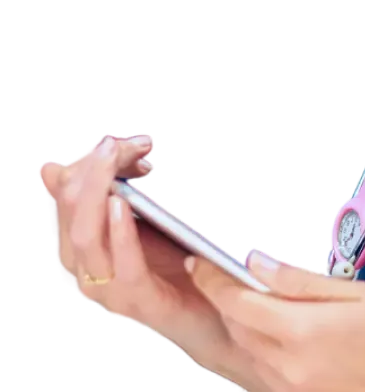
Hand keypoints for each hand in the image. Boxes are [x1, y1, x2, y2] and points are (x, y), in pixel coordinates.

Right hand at [40, 134, 238, 362]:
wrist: (210, 309)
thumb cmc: (174, 261)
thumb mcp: (140, 219)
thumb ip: (112, 193)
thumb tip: (72, 160)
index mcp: (79, 247)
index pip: (66, 196)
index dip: (87, 164)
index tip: (120, 143)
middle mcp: (83, 269)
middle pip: (71, 212)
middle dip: (92, 171)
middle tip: (115, 145)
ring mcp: (107, 289)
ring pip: (86, 236)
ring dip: (98, 192)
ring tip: (112, 160)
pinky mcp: (136, 300)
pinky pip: (122, 265)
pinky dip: (120, 232)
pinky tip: (122, 204)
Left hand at [189, 251, 364, 391]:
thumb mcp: (360, 293)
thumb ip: (301, 282)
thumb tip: (256, 266)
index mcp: (301, 334)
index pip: (238, 303)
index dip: (213, 280)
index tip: (198, 260)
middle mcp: (286, 371)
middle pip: (235, 331)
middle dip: (223, 301)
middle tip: (222, 273)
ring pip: (245, 355)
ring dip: (238, 326)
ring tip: (245, 299)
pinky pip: (262, 375)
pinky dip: (256, 349)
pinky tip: (271, 333)